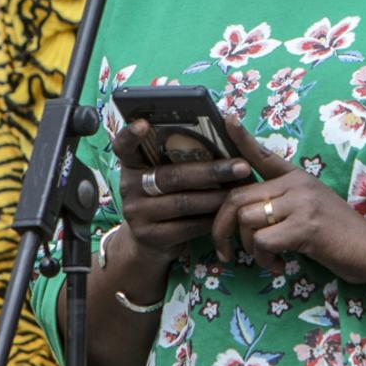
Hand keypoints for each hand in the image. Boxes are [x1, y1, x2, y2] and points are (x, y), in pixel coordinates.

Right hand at [109, 119, 252, 259]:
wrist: (149, 241)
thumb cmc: (167, 196)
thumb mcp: (166, 173)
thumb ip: (181, 156)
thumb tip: (223, 131)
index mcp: (133, 163)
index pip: (124, 146)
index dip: (131, 135)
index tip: (144, 124)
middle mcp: (129, 186)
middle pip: (172, 176)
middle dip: (211, 170)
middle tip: (241, 166)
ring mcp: (136, 212)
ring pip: (183, 202)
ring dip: (216, 197)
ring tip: (240, 191)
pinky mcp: (149, 236)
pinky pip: (186, 227)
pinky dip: (210, 219)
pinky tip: (226, 213)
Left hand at [212, 118, 365, 281]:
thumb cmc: (339, 234)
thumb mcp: (310, 208)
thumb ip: (281, 203)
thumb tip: (245, 214)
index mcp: (296, 177)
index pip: (262, 155)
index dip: (241, 138)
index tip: (227, 117)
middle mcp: (297, 184)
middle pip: (238, 197)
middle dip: (222, 227)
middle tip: (224, 250)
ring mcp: (301, 203)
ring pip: (246, 219)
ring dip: (248, 247)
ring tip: (266, 258)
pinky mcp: (305, 226)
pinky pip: (262, 240)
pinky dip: (263, 258)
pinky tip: (279, 264)